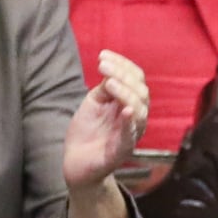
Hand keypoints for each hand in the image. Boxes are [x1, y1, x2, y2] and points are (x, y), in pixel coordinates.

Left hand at [60, 50, 149, 190]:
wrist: (76, 163)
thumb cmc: (87, 132)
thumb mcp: (94, 103)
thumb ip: (104, 88)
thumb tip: (109, 69)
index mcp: (129, 104)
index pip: (136, 79)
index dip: (123, 65)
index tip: (103, 55)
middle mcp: (135, 118)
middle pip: (141, 92)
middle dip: (122, 75)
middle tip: (102, 66)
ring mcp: (130, 134)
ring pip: (140, 111)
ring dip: (125, 93)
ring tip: (108, 82)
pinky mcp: (121, 151)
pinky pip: (130, 136)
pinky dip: (130, 122)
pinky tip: (125, 110)